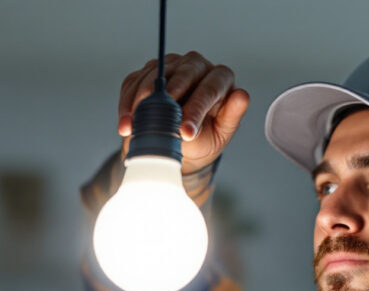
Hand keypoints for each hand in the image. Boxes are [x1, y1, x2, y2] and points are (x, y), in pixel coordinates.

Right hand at [118, 51, 249, 173]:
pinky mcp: (147, 72)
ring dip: (143, 101)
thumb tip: (242, 96)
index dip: (197, 109)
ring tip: (136, 126)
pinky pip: (134, 81)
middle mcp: (197, 66)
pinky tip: (126, 122)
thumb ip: (231, 116)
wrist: (178, 146)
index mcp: (220, 79)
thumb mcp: (220, 134)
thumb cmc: (203, 139)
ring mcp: (171, 65)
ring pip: (155, 74)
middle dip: (170, 97)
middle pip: (184, 72)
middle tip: (160, 119)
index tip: (187, 133)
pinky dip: (128, 103)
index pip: (211, 87)